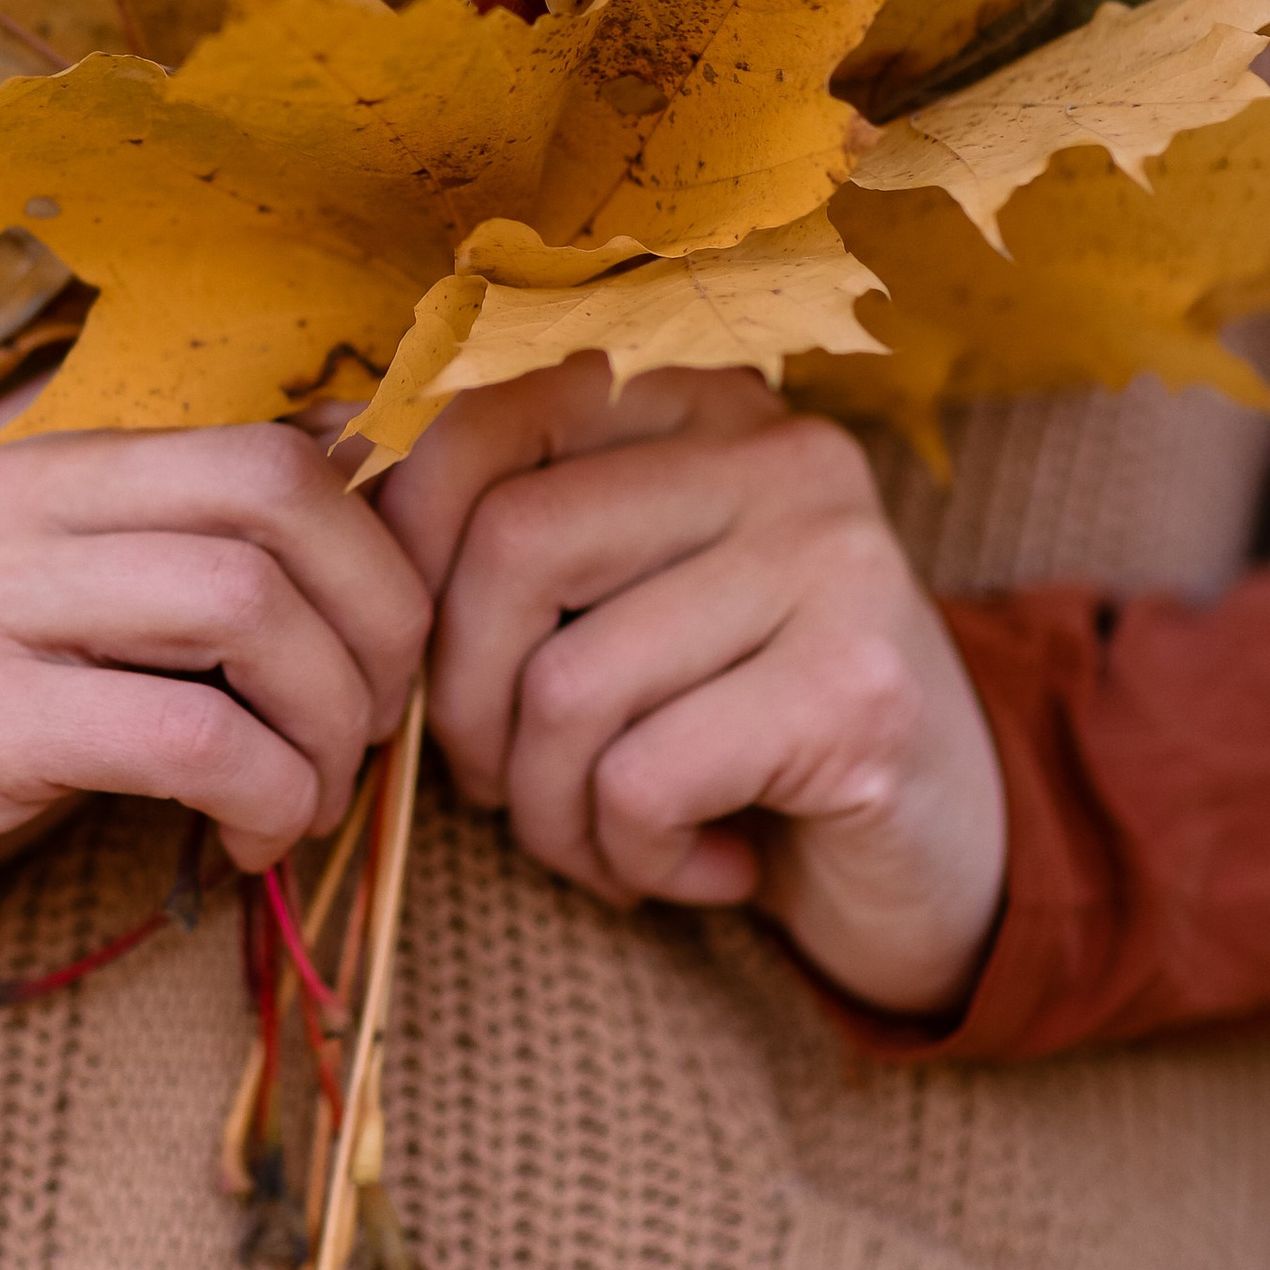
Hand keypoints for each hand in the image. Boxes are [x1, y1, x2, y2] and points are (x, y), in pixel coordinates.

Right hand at [0, 423, 428, 1012]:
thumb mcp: (41, 611)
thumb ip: (167, 551)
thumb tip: (363, 485)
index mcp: (31, 451)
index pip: (267, 433)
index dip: (377, 538)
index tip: (386, 646)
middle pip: (274, 491)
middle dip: (377, 620)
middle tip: (370, 729)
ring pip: (240, 602)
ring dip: (325, 720)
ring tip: (307, 797)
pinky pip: (178, 736)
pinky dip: (260, 794)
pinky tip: (246, 844)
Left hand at [379, 360, 1007, 1018]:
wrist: (941, 852)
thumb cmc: (731, 721)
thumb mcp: (620, 600)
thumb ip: (503, 537)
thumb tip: (328, 491)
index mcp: (696, 403)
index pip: (483, 422)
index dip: (405, 553)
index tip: (416, 667)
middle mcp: (776, 452)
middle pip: (509, 549)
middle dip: (464, 704)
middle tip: (501, 788)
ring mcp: (833, 563)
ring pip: (567, 686)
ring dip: (550, 812)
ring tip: (606, 843)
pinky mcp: (859, 691)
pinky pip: (642, 780)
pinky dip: (631, 855)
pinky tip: (700, 866)